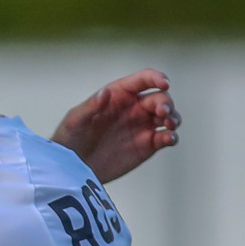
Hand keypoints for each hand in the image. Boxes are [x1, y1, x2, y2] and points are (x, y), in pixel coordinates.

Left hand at [50, 69, 179, 182]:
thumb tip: (105, 93)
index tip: (164, 82)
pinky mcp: (147, 145)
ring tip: (169, 124)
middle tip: (162, 113)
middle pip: (160, 98)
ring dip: (174, 117)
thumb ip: (91, 106)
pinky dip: (172, 137)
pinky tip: (169, 139)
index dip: (156, 78)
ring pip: (168, 116)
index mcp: (119, 95)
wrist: (73, 167)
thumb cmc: (70, 138)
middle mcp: (134, 108)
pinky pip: (166, 137)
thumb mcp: (76, 120)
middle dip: (165, 102)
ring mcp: (142, 126)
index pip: (143, 80)